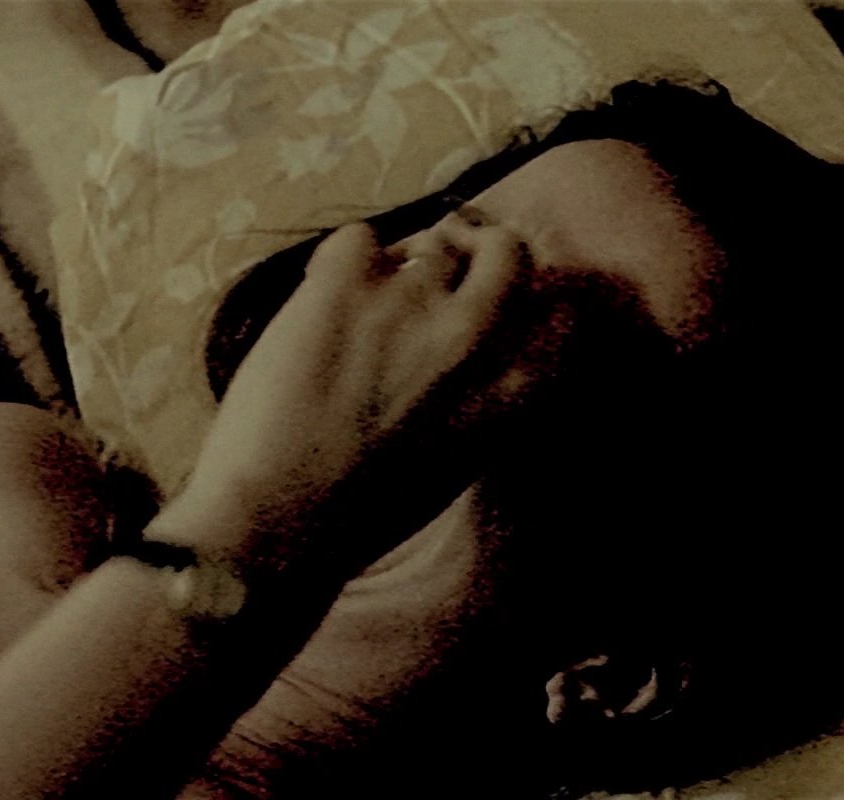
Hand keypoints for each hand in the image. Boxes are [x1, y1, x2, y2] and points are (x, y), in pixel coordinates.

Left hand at [155, 221, 570, 588]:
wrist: (279, 522)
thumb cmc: (362, 515)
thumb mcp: (457, 464)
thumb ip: (484, 402)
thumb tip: (472, 355)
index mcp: (511, 395)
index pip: (564, 317)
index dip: (535, 299)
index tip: (504, 303)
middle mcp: (474, 336)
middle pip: (508, 251)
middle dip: (481, 248)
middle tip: (447, 261)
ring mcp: (413, 299)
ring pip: (433, 241)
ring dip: (406, 261)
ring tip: (368, 300)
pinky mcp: (349, 280)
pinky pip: (361, 238)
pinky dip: (342, 263)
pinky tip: (321, 304)